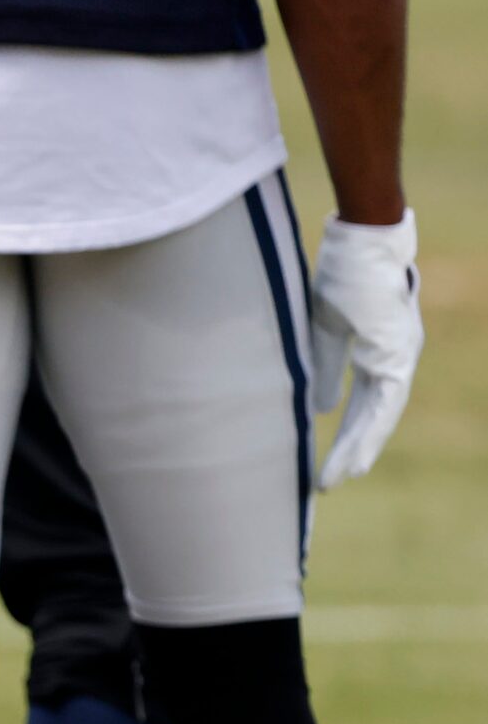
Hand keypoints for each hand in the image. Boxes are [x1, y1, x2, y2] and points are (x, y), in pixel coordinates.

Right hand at [309, 211, 418, 489]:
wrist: (364, 241)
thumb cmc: (342, 273)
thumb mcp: (324, 328)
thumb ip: (324, 367)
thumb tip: (321, 408)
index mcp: (378, 348)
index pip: (360, 402)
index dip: (344, 433)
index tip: (328, 462)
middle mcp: (396, 356)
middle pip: (372, 415)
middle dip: (350, 450)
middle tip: (328, 482)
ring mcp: (401, 354)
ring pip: (382, 414)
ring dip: (361, 448)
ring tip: (343, 477)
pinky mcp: (398, 351)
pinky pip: (385, 400)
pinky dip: (371, 430)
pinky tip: (359, 453)